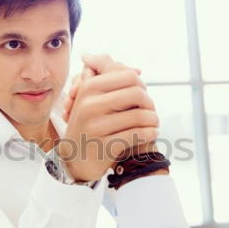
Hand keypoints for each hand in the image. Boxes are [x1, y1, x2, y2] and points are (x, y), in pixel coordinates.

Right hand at [58, 54, 158, 181]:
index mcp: (88, 88)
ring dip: (153, 120)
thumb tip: (138, 69)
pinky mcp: (104, 146)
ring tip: (153, 123)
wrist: (74, 158)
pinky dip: (149, 133)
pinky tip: (151, 134)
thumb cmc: (88, 124)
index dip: (141, 85)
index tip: (142, 96)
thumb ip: (109, 78)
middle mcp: (90, 105)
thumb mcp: (90, 97)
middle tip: (151, 111)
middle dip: (149, 103)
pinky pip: (136, 135)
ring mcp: (96, 127)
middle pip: (137, 93)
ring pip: (139, 116)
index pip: (128, 76)